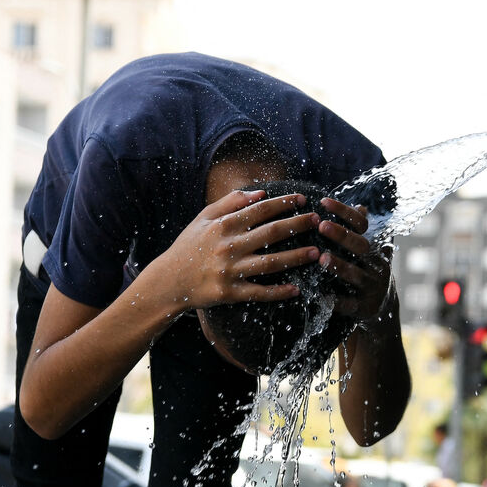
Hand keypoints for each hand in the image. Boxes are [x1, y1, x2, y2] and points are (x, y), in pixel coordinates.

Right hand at [159, 190, 321, 310]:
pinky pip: (259, 292)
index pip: (260, 210)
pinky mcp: (230, 293)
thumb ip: (230, 202)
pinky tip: (296, 289)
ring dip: (295, 257)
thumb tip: (260, 193)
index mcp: (224, 225)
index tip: (303, 199)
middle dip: (297, 225)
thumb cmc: (188, 246)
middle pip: (271, 233)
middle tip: (318, 221)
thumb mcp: (203, 218)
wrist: (169, 281)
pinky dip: (278, 292)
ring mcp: (230, 271)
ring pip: (270, 263)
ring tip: (316, 253)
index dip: (284, 203)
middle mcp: (229, 246)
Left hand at [315, 198, 394, 321]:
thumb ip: (360, 232)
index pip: (362, 225)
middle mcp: (376, 264)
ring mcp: (372, 286)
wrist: (381, 306)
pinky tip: (322, 296)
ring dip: (340, 266)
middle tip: (321, 225)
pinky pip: (350, 304)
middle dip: (342, 236)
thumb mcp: (366, 251)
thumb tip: (360, 206)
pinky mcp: (364, 307)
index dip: (345, 213)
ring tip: (322, 258)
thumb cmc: (365, 271)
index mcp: (372, 246)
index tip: (324, 201)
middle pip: (361, 247)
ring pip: (357, 275)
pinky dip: (337, 301)